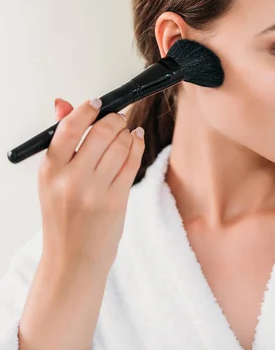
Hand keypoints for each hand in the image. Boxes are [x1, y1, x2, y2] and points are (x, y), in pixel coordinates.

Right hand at [37, 98, 144, 270]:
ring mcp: (94, 190)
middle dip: (115, 119)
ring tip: (127, 133)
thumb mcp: (52, 181)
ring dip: (128, 133)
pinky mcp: (116, 200)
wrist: (72, 260)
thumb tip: (63, 104)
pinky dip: (137, 146)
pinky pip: (132, 162)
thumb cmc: (63, 220)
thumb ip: (61, 142)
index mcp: (49, 170)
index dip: (87, 109)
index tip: (98, 102)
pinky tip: (137, 141)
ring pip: (121, 145)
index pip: (69, 127)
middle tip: (118, 118)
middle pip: (101, 132)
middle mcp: (70, 179)